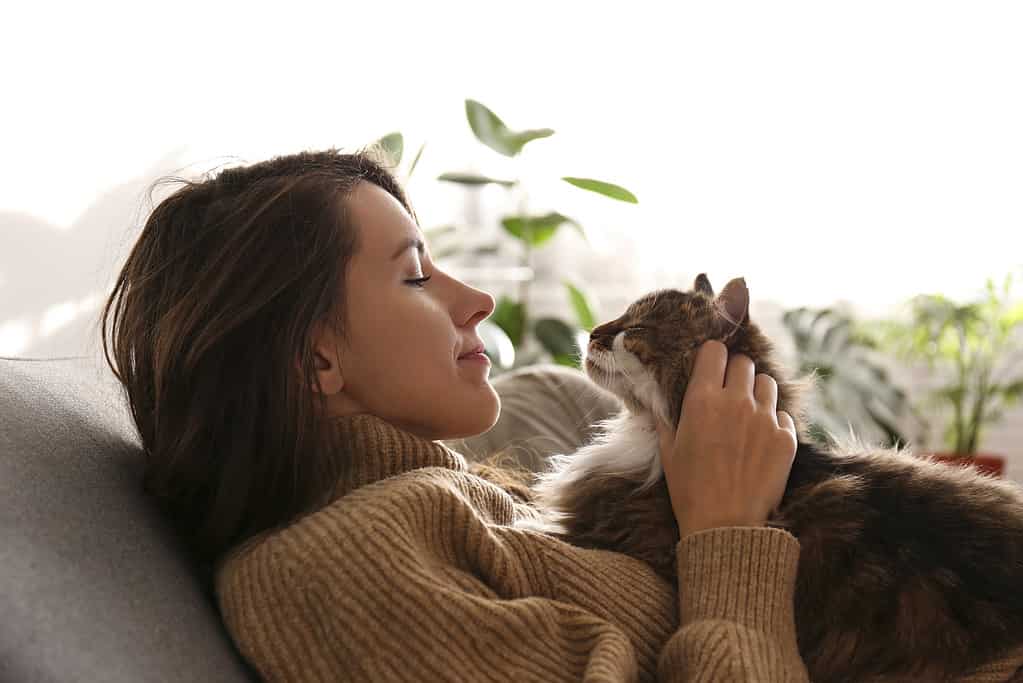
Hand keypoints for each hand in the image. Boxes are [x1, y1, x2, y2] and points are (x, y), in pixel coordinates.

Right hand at [655, 340, 796, 538]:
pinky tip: (761, 440)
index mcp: (702, 400)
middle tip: (728, 391)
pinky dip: (773, 421)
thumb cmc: (689, 490)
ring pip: (767, 383)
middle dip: (735, 372)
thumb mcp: (668, 451)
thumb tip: (660, 400)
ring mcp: (765, 419)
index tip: (710, 367)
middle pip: (743, 362)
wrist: (725, 526)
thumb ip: (666, 418)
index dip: (711, 356)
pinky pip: (783, 414)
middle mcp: (736, 402)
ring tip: (747, 413)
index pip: (714, 351)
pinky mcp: (787, 438)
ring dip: (757, 392)